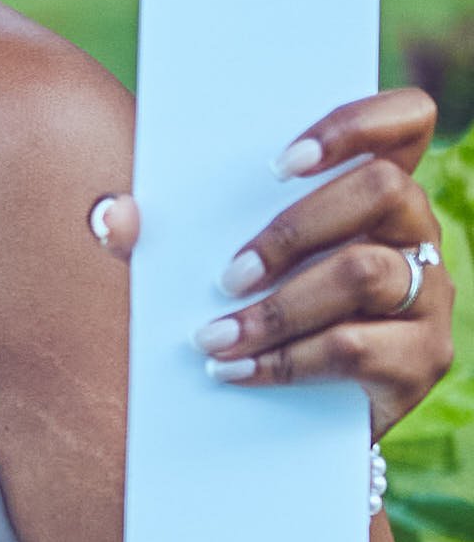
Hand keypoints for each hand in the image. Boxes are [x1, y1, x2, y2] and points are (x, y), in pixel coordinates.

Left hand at [91, 90, 453, 437]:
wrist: (279, 421)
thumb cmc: (246, 310)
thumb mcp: (208, 262)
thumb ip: (163, 230)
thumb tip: (114, 216)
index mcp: (374, 187)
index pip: (406, 120)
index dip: (358, 122)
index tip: (281, 161)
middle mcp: (415, 230)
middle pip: (382, 189)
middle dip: (292, 229)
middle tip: (227, 274)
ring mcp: (428, 294)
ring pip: (366, 271)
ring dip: (278, 305)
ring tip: (215, 336)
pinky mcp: (420, 360)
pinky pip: (355, 346)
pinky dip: (285, 359)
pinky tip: (237, 372)